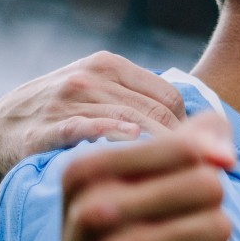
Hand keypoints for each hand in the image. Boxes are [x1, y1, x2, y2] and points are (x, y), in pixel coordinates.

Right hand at [0, 53, 186, 176]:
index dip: (188, 128)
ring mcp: (66, 101)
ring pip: (131, 121)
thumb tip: (194, 125)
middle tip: (192, 172)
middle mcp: (89, 77)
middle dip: (182, 144)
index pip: (169, 96)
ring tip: (176, 174)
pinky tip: (132, 146)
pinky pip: (85, 129)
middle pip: (157, 111)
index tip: (192, 154)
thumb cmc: (58, 114)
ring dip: (159, 150)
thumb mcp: (96, 92)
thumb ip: (136, 98)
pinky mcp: (45, 128)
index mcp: (108, 65)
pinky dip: (111, 135)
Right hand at [61, 113, 236, 240]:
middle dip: (211, 204)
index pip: (187, 149)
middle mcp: (91, 213)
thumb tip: (225, 157)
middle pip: (209, 185)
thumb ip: (198, 136)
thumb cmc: (135, 223)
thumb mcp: (147, 171)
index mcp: (85, 172)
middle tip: (181, 223)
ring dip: (214, 240)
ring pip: (220, 226)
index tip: (183, 183)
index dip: (204, 166)